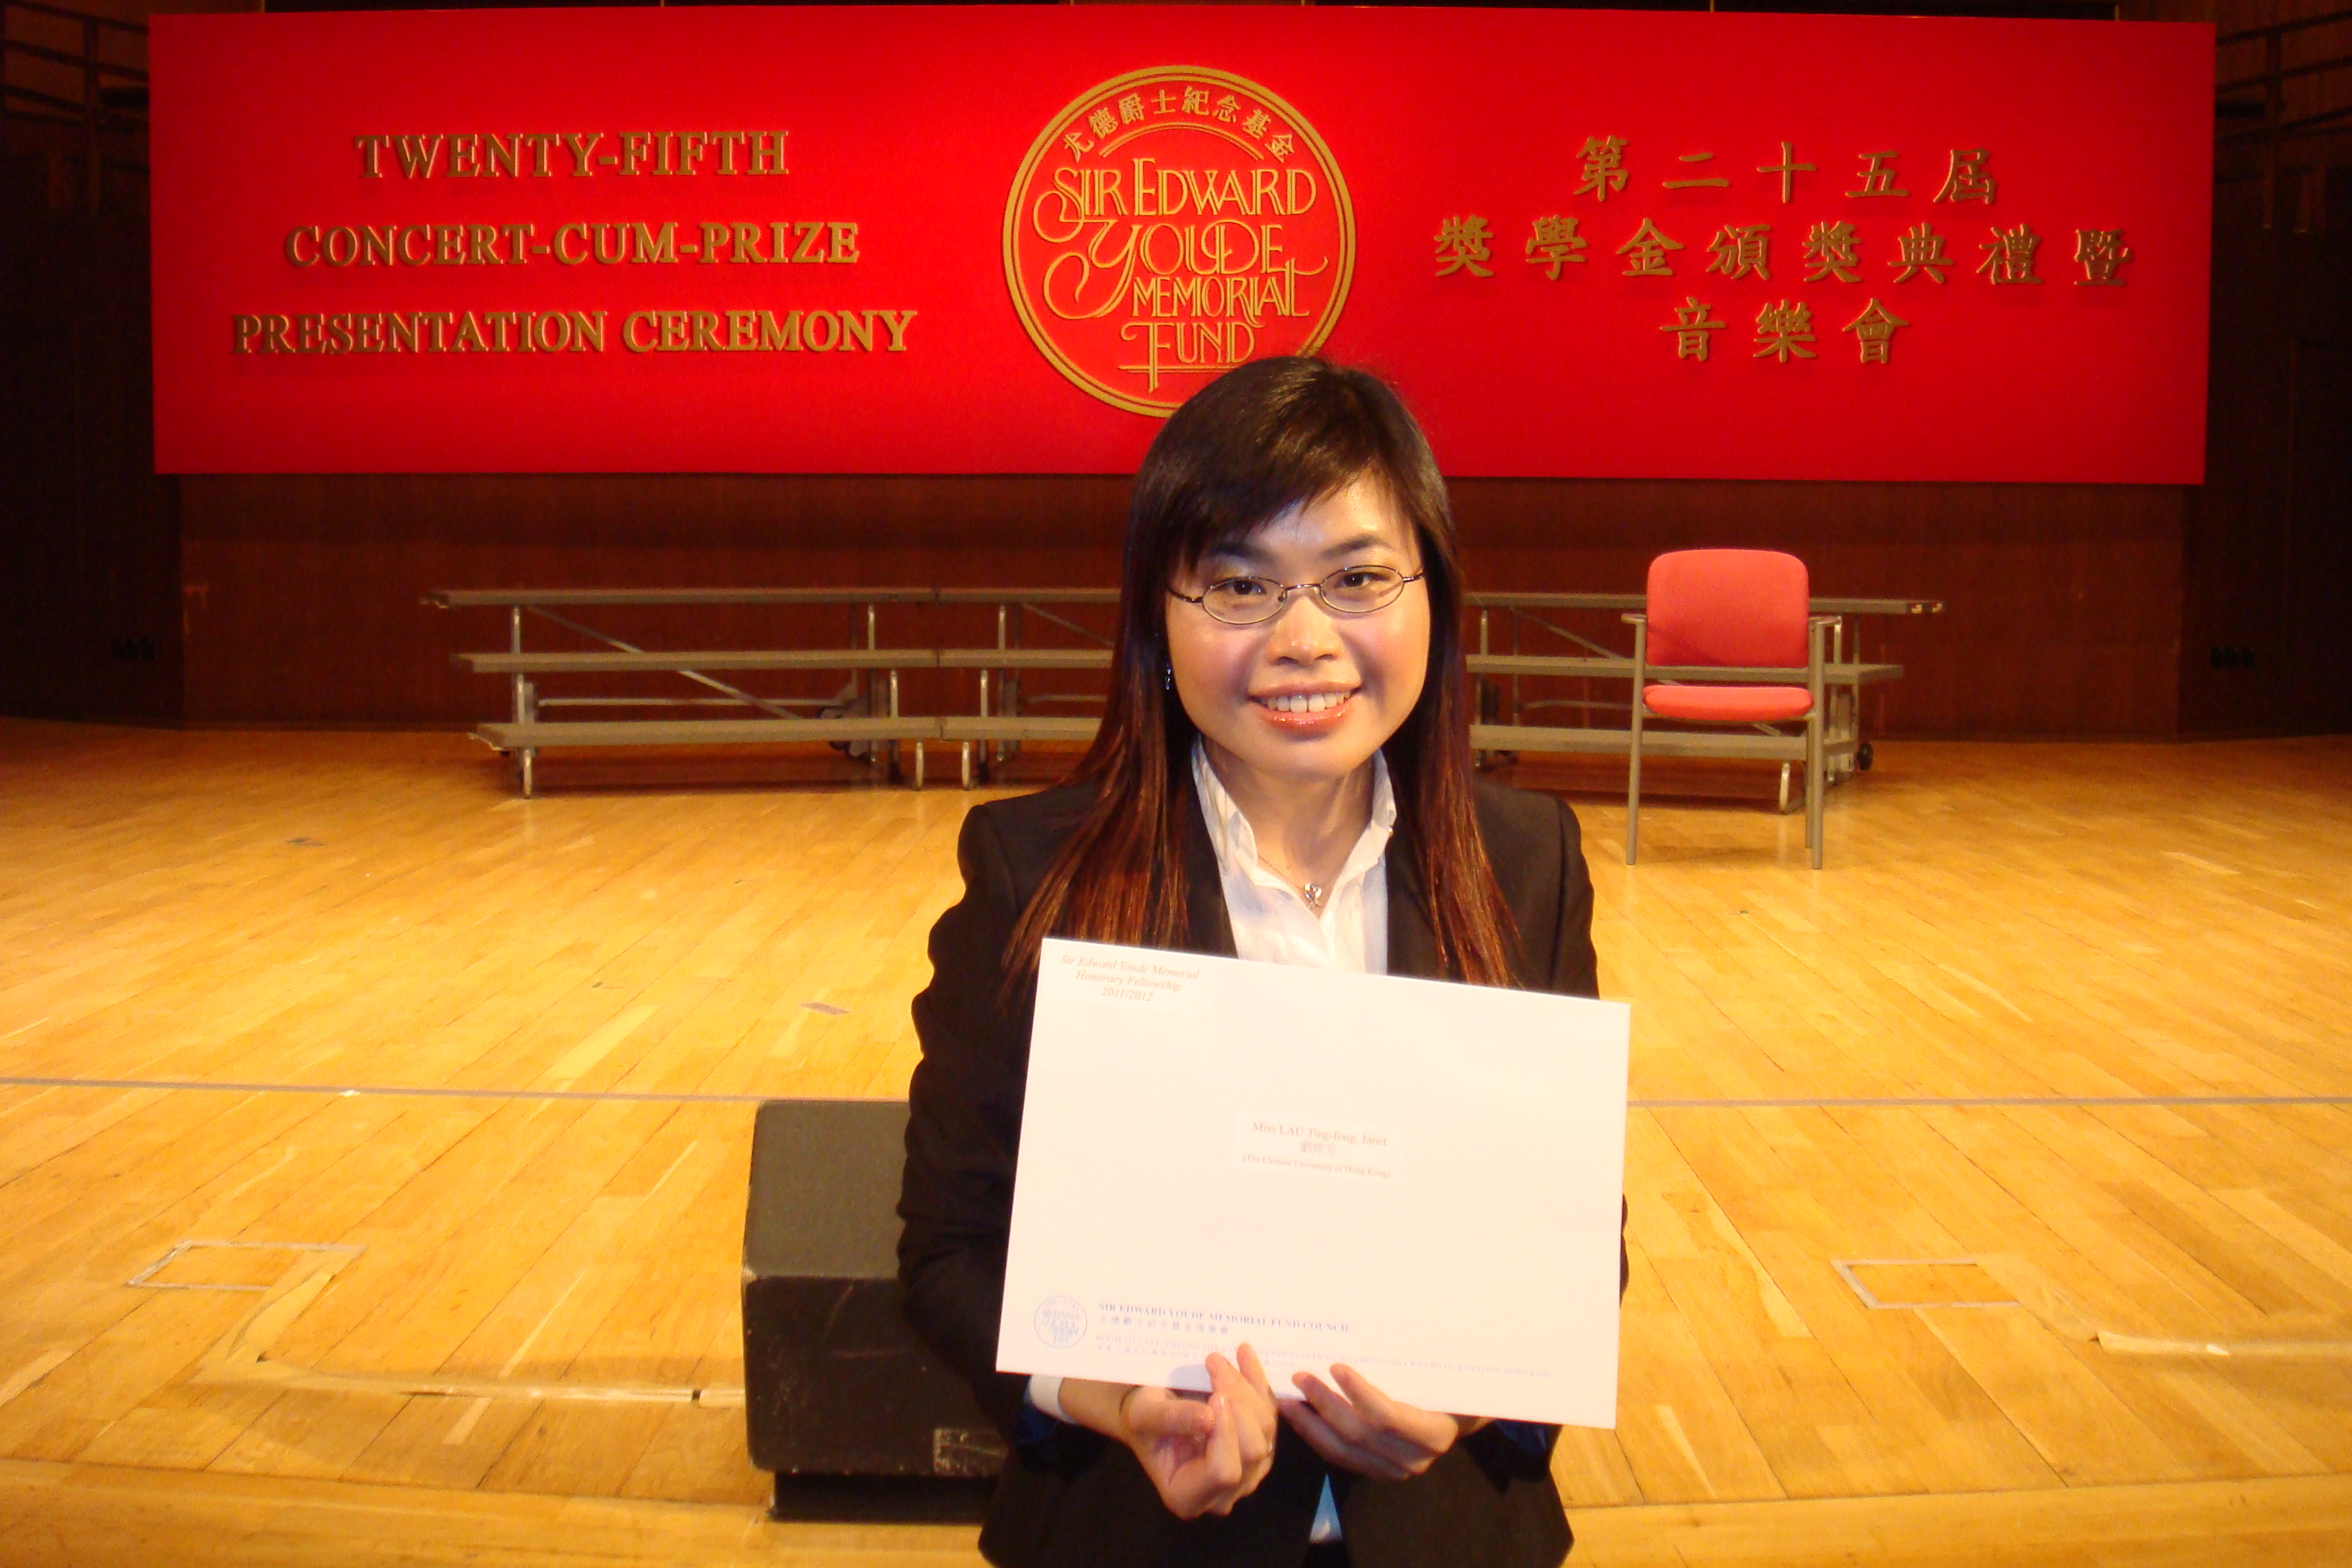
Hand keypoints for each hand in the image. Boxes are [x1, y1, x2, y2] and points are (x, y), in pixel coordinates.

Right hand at [1061, 1346, 1278, 1518]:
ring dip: (1246, 1387)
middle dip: (1238, 1403)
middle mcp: (1223, 1494)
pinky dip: (1258, 1383)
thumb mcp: (1143, 1415)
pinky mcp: (1261, 1448)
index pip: (1223, 1473)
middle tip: (1213, 1364)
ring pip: (1266, 1430)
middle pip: (1252, 1451)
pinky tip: (1244, 1355)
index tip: (1213, 1395)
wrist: (1150, 1413)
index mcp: (1188, 1497)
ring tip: (1219, 1358)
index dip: (1224, 1433)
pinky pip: (1270, 1415)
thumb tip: (1208, 1417)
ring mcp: (1247, 1473)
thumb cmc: (1141, 1419)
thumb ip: (1171, 1419)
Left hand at [1280, 1364, 1480, 1481]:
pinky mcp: (1377, 1472)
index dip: (1360, 1393)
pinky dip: (1317, 1436)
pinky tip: (1300, 1417)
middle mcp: (1414, 1459)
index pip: (1388, 1417)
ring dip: (1311, 1425)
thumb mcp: (1439, 1372)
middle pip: (1359, 1434)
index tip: (1336, 1367)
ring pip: (1344, 1451)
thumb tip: (1373, 1320)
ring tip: (1287, 1400)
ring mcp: (1394, 1471)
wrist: (1460, 1416)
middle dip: (1325, 1405)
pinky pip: (1341, 1458)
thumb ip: (1411, 1361)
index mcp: (1434, 1432)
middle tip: (1300, 1376)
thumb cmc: (1450, 1385)